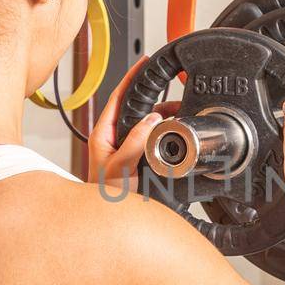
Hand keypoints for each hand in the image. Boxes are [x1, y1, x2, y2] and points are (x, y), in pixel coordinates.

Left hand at [88, 56, 180, 194]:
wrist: (109, 222)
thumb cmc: (106, 198)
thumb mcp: (121, 168)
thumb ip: (135, 143)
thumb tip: (152, 119)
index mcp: (103, 135)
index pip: (118, 98)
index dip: (131, 78)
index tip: (144, 63)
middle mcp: (114, 140)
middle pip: (137, 110)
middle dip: (159, 102)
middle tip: (176, 95)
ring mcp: (125, 150)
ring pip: (148, 126)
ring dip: (165, 121)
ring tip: (181, 117)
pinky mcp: (137, 161)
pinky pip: (154, 141)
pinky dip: (167, 136)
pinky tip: (177, 136)